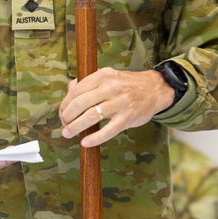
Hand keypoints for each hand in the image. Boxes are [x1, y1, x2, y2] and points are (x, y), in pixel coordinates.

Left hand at [59, 67, 173, 146]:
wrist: (155, 89)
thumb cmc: (127, 85)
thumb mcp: (109, 76)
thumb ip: (89, 82)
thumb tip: (69, 90)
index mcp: (103, 75)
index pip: (76, 90)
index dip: (65, 104)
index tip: (62, 113)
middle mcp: (110, 87)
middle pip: (80, 103)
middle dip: (67, 116)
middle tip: (64, 124)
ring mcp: (120, 102)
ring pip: (91, 116)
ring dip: (75, 127)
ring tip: (67, 133)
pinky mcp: (128, 117)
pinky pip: (108, 130)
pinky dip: (95, 138)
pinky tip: (85, 142)